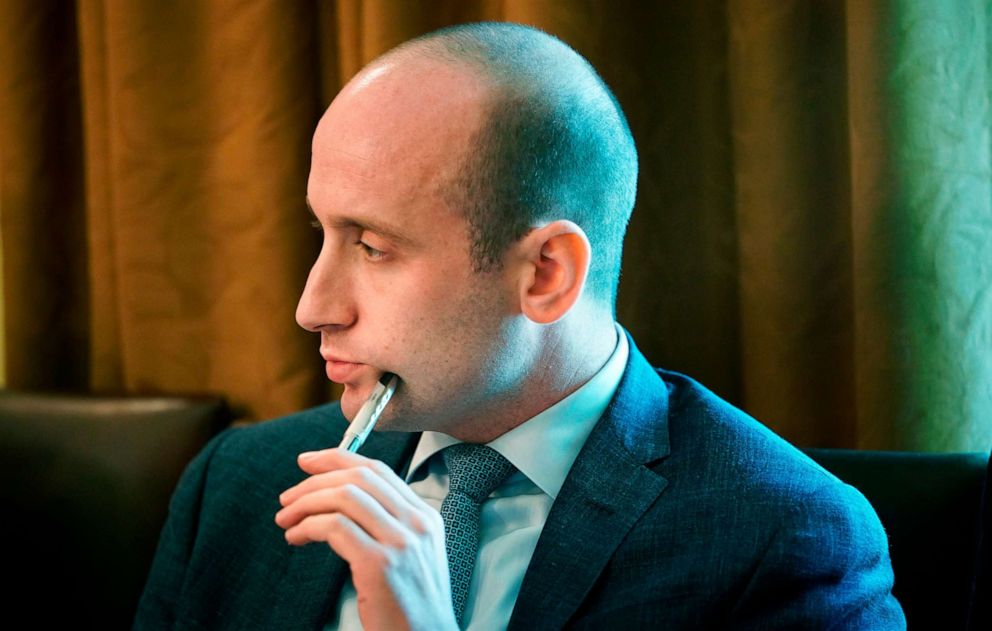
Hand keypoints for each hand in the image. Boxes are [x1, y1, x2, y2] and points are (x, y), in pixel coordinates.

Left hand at [275, 448, 458, 630]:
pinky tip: (296, 537)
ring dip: (306, 503)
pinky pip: (334, 527)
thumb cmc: (410, 608)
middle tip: (287, 497)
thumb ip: (387, 526)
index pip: (378, 470)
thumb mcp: (411, 557)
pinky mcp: (381, 564)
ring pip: (344, 496)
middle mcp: (417, 523)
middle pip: (359, 477)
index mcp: (425, 518)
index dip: (338, 459)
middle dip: (315, 480)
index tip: (309, 462)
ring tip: (286, 519)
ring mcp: (401, 542)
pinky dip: (308, 526)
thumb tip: (339, 501)